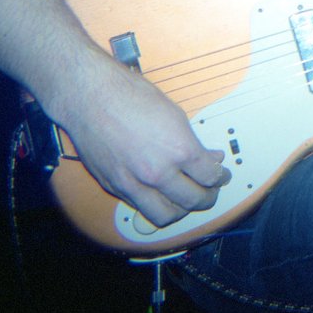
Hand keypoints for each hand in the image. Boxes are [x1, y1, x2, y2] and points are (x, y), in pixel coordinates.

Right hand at [60, 51, 230, 227]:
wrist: (91, 97)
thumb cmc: (131, 97)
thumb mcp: (175, 114)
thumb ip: (193, 142)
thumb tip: (209, 158)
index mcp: (179, 149)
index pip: (209, 177)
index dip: (220, 177)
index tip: (221, 175)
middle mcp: (157, 172)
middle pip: (193, 201)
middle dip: (207, 198)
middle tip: (210, 191)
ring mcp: (134, 183)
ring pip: (165, 216)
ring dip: (181, 210)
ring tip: (186, 199)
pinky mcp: (114, 187)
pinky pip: (140, 207)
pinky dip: (154, 204)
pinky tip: (160, 193)